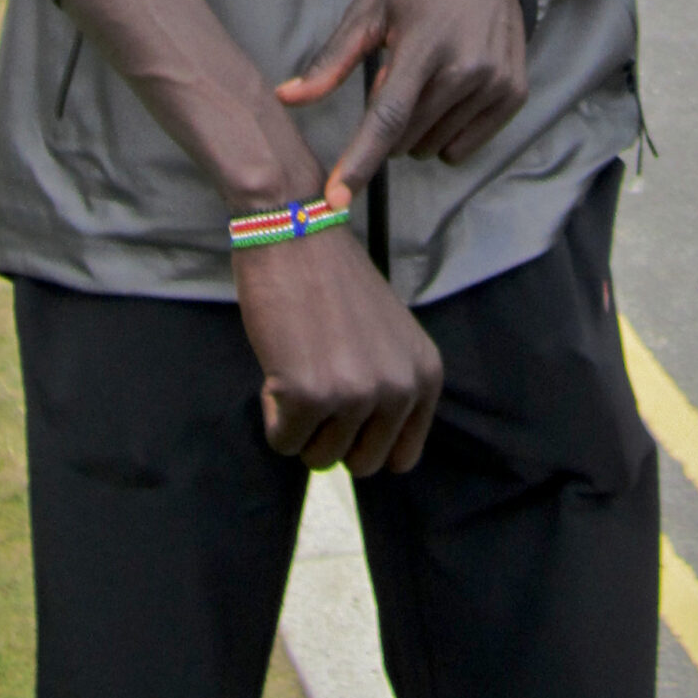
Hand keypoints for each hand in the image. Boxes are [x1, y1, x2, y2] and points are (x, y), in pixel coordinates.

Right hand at [236, 226, 442, 474]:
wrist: (293, 231)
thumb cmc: (332, 280)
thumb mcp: (388, 335)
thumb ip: (390, 384)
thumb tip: (369, 450)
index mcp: (425, 375)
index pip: (402, 457)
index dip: (365, 441)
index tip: (344, 409)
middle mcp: (399, 389)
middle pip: (361, 465)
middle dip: (329, 437)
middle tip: (315, 387)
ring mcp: (355, 395)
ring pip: (318, 459)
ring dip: (298, 424)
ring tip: (298, 367)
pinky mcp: (308, 395)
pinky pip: (282, 442)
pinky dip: (271, 413)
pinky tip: (279, 365)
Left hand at [277, 0, 527, 209]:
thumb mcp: (370, 8)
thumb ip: (332, 61)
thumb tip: (287, 97)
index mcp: (424, 45)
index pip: (387, 118)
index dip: (358, 162)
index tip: (336, 200)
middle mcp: (466, 70)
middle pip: (405, 139)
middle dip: (388, 125)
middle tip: (396, 77)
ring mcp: (495, 84)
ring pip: (433, 148)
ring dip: (417, 130)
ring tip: (427, 80)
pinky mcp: (514, 94)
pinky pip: (464, 147)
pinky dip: (446, 133)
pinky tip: (450, 93)